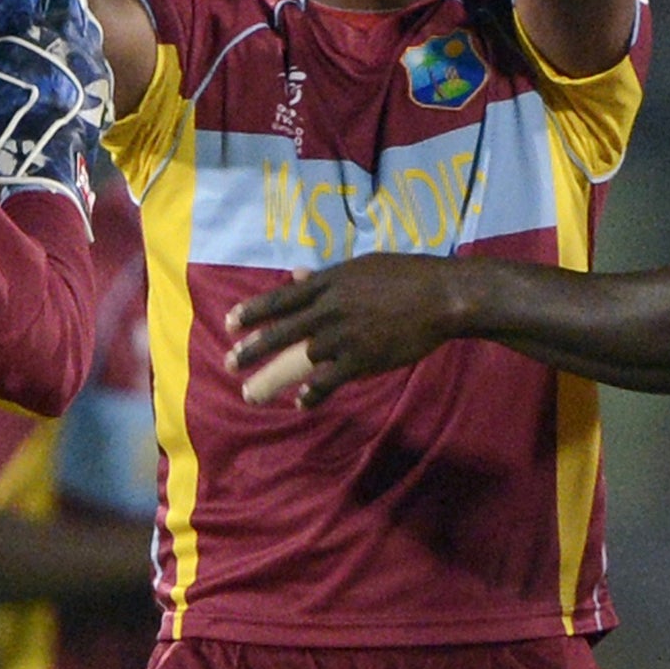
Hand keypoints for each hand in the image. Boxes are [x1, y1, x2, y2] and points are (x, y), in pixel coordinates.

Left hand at [223, 254, 462, 406]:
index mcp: (327, 284)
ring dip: (272, 378)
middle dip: (251, 349)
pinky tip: (301, 402)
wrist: (440, 296)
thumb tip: (298, 273)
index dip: (252, 312)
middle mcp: (328, 309)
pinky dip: (313, 393)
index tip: (230, 323)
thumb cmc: (405, 276)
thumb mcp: (361, 266)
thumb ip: (326, 274)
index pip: (280, 299)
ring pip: (298, 359)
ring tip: (250, 392)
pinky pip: (329, 380)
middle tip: (229, 363)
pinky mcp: (362, 358)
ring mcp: (344, 335)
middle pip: (281, 331)